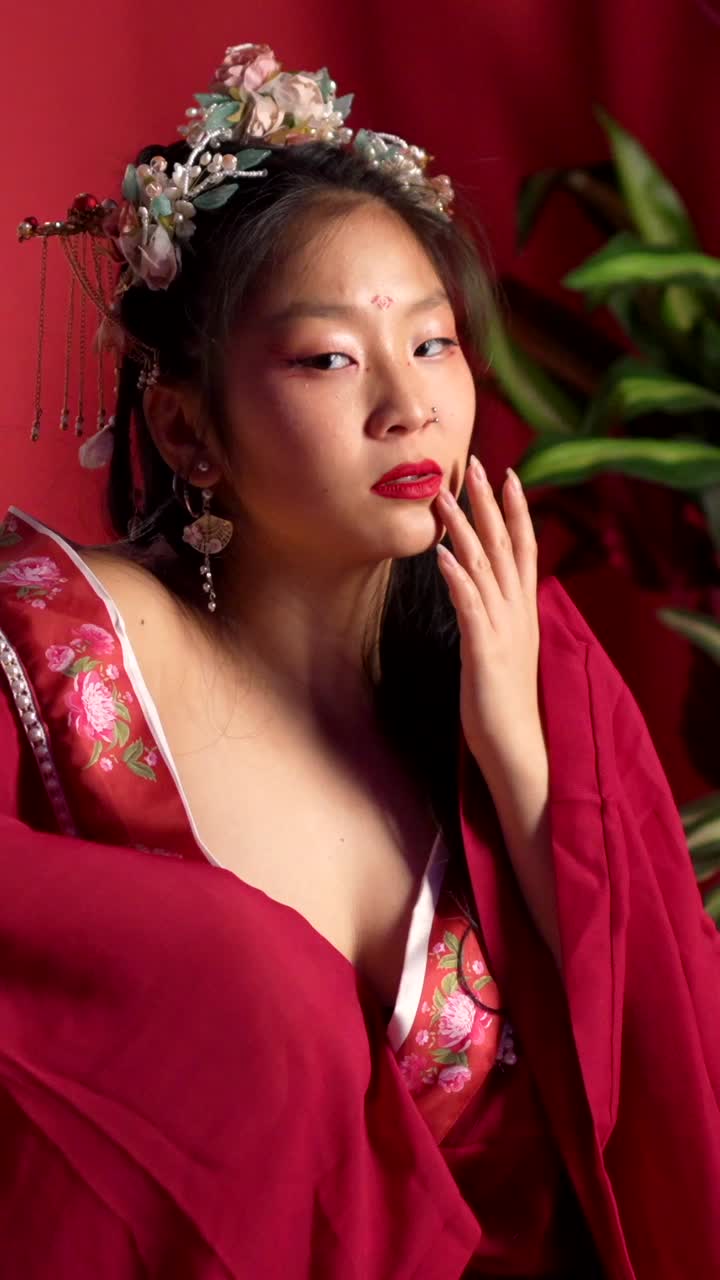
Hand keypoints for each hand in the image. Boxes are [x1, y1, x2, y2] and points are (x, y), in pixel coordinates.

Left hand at [434, 456, 544, 783]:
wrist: (517, 747)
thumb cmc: (503, 701)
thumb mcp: (503, 649)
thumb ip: (496, 617)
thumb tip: (482, 594)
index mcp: (522, 611)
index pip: (524, 548)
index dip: (516, 510)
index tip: (507, 474)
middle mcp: (517, 612)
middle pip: (504, 546)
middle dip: (489, 503)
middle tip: (475, 462)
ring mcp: (502, 630)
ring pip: (484, 568)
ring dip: (464, 528)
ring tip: (444, 496)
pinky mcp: (484, 652)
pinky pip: (469, 607)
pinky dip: (456, 578)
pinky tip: (441, 554)